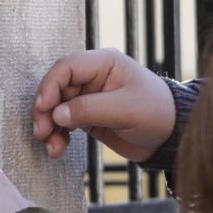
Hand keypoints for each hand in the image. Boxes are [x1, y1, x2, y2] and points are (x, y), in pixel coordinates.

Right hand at [31, 48, 175, 162]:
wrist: (170, 136)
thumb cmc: (157, 113)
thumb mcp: (126, 109)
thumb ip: (90, 109)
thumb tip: (56, 114)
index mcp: (104, 63)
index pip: (67, 67)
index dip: (50, 85)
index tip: (44, 108)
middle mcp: (93, 77)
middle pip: (57, 88)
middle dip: (46, 111)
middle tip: (41, 132)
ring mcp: (89, 97)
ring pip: (57, 107)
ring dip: (50, 126)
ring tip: (52, 147)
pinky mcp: (88, 116)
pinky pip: (64, 122)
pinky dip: (58, 135)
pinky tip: (58, 149)